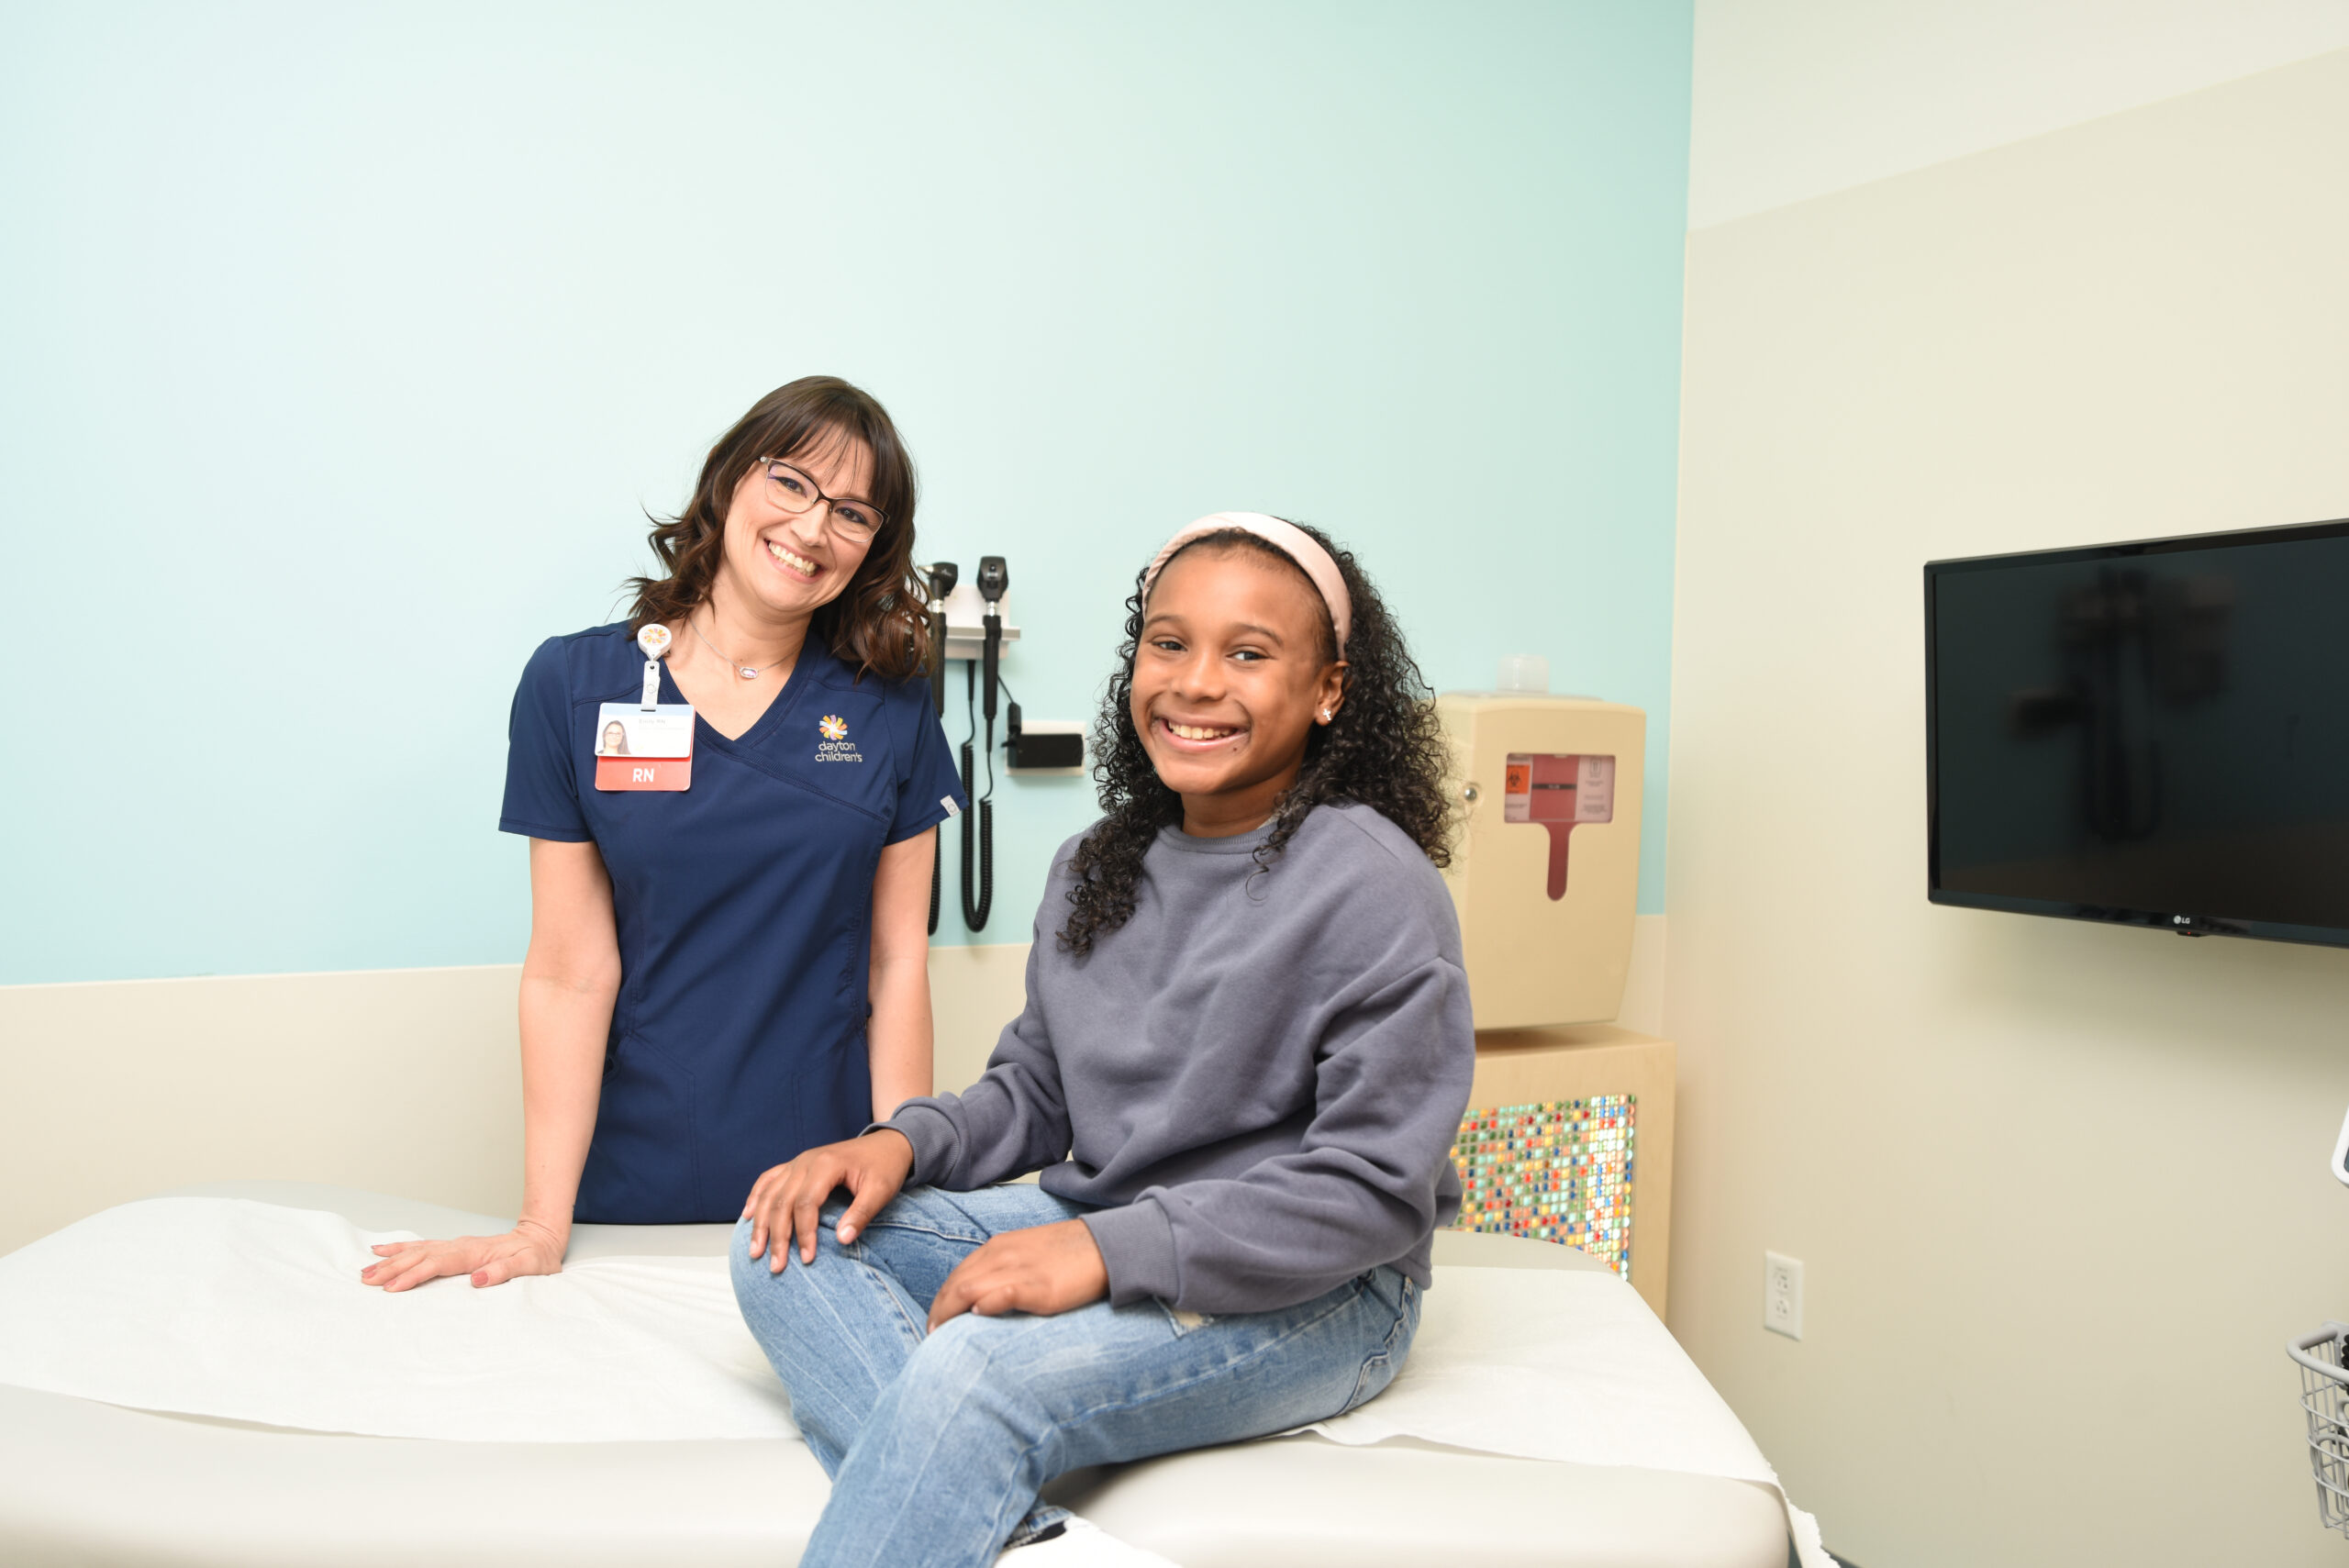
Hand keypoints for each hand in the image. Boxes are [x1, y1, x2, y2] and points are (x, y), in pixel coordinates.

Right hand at [359, 1219, 565, 1291]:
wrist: (542, 1237)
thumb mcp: (530, 1266)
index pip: (438, 1264)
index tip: (392, 1288)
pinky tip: (383, 1251)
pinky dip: (401, 1248)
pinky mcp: (455, 1247)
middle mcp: (461, 1246)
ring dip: (391, 1260)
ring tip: (365, 1270)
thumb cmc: (537, 1255)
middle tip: (366, 1281)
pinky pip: (423, 1246)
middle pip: (420, 1256)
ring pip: (417, 1250)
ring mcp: (456, 1245)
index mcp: (475, 1252)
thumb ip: (505, 1271)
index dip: (414, 1276)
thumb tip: (478, 1277)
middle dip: (392, 1269)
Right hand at [742, 1129, 914, 1273]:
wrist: (887, 1143)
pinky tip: (746, 1215)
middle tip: (776, 1266)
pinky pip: (768, 1180)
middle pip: (782, 1201)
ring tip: (755, 1251)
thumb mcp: (882, 1191)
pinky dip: (755, 1197)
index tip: (808, 1259)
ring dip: (759, 1223)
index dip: (804, 1234)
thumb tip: (842, 1241)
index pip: (806, 1204)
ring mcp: (798, 1161)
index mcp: (826, 1165)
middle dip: (777, 1236)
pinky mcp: (796, 1165)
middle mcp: (806, 1161)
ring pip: (769, 1193)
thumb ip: (862, 1214)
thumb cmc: (885, 1167)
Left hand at [926, 1218, 1107, 1329]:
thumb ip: (1001, 1269)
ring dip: (950, 1314)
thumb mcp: (1025, 1253)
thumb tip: (978, 1296)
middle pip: (956, 1284)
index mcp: (997, 1247)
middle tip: (932, 1336)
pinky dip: (986, 1303)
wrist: (1104, 1246)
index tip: (936, 1322)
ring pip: (969, 1289)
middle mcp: (1002, 1255)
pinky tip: (977, 1316)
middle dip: (939, 1312)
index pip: (957, 1275)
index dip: (941, 1301)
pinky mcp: (1039, 1287)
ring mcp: (1019, 1270)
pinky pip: (1003, 1292)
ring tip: (942, 1338)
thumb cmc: (1067, 1254)